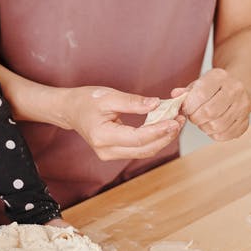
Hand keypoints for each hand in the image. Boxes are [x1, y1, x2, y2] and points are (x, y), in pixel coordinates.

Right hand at [64, 86, 182, 159]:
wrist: (70, 110)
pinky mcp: (115, 152)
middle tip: (180, 120)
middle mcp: (106, 151)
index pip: (137, 138)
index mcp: (102, 136)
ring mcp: (110, 154)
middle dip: (165, 136)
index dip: (158, 130)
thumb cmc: (86, 100)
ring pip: (144, 152)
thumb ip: (133, 102)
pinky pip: (139, 149)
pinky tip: (163, 127)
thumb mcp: (108, 96)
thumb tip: (157, 104)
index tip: (175, 120)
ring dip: (162, 138)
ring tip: (176, 122)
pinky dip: (153, 139)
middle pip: (144, 149)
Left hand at [172, 67, 250, 140]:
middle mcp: (234, 90)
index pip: (201, 95)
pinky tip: (212, 127)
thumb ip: (185, 91)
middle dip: (195, 118)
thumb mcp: (200, 82)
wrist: (240, 84)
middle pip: (209, 112)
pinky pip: (227, 134)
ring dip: (204, 127)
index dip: (189, 106)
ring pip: (218, 126)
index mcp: (220, 77)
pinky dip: (215, 134)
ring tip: (202, 122)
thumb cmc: (216, 85)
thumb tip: (175, 96)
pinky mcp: (245, 121)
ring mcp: (242, 106)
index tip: (185, 109)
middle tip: (193, 117)